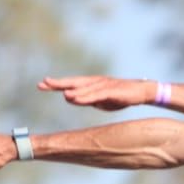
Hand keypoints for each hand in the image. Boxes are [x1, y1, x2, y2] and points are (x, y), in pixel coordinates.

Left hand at [38, 75, 153, 110]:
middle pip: (73, 82)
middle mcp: (95, 82)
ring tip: (58, 92)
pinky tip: (75, 98)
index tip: (41, 85)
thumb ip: (86, 99)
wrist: (142, 91)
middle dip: (58, 83)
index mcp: (92, 84)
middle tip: (43, 83)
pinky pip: (96, 94)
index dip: (56, 84)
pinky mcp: (112, 91)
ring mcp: (103, 85)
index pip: (71, 84)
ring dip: (70, 90)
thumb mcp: (101, 100)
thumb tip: (70, 99)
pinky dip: (84, 96)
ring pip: (83, 88)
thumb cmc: (121, 96)